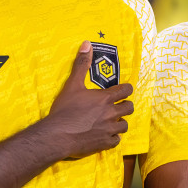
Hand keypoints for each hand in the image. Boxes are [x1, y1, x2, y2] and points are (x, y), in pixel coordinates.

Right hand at [41, 42, 134, 158]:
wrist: (57, 135)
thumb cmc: (64, 109)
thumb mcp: (72, 84)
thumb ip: (81, 64)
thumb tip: (87, 43)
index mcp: (106, 98)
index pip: (127, 90)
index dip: (125, 90)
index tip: (120, 91)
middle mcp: (112, 113)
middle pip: (129, 108)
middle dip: (124, 106)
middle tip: (114, 106)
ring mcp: (110, 130)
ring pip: (125, 125)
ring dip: (119, 122)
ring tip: (109, 121)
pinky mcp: (105, 143)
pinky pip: (117, 140)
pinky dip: (112, 137)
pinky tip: (104, 135)